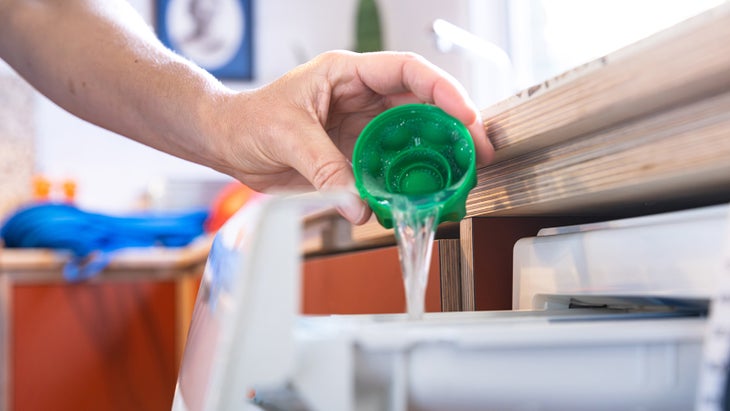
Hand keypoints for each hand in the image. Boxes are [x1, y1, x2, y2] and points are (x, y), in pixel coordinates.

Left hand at [209, 50, 493, 224]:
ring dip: (435, 157)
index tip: (465, 115)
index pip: (407, 72)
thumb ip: (325, 169)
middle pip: (421, 105)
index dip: (442, 90)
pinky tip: (419, 195)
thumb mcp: (287, 136)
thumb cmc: (248, 119)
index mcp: (347, 75)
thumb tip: (359, 205)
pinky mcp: (354, 156)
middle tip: (476, 152)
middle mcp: (361, 98)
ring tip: (458, 177)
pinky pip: (388, 167)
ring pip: (410, 138)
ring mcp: (361, 128)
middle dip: (454, 126)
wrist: (227, 143)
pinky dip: (405, 182)